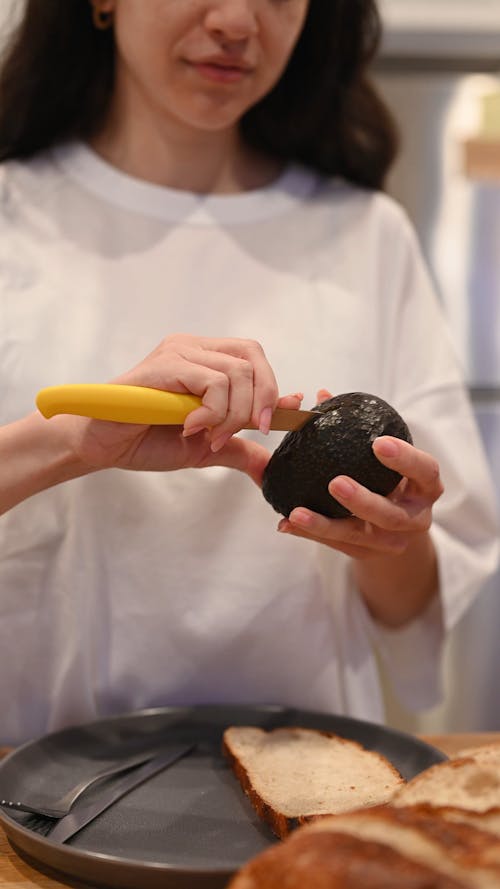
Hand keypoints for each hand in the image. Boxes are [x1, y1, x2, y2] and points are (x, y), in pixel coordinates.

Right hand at [51, 334, 301, 482]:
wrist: (105, 446)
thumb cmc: (148, 439)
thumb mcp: (206, 448)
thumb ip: (238, 448)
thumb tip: (268, 466)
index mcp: (205, 359)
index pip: (253, 358)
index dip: (274, 385)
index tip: (286, 414)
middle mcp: (194, 348)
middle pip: (252, 359)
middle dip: (260, 401)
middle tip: (246, 432)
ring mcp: (179, 352)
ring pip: (236, 374)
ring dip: (232, 414)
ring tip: (209, 435)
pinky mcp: (166, 365)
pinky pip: (213, 383)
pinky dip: (213, 412)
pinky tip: (190, 427)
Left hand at [278, 434, 443, 559]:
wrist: (398, 530)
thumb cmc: (389, 479)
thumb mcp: (387, 460)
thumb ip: (357, 430)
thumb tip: (322, 394)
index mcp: (426, 487)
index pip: (425, 471)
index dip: (406, 459)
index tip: (379, 443)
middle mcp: (415, 518)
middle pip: (391, 514)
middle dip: (363, 500)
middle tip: (336, 482)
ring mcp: (392, 542)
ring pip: (359, 537)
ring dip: (326, 525)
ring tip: (297, 512)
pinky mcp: (367, 555)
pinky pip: (337, 546)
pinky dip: (310, 534)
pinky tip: (286, 523)